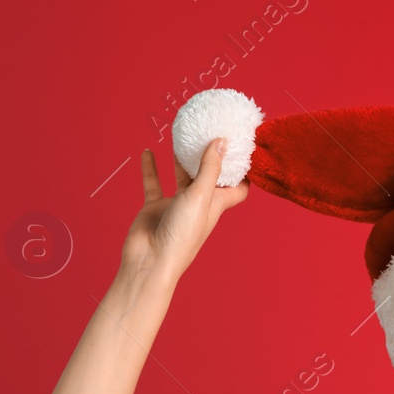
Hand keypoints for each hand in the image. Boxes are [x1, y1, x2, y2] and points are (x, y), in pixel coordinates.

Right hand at [119, 138, 249, 282]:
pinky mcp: (155, 207)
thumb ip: (209, 168)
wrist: (150, 259)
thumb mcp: (200, 196)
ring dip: (181, 159)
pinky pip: (153, 183)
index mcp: (216, 204)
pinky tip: (149, 151)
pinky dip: (151, 168)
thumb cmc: (181, 235)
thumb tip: (223, 141)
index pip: (238, 188)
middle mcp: (199, 204)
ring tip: (183, 137)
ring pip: (181, 177)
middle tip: (211, 133)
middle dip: (211, 157)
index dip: (243, 172)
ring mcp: (176, 205)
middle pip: (209, 176)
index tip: (245, 150)